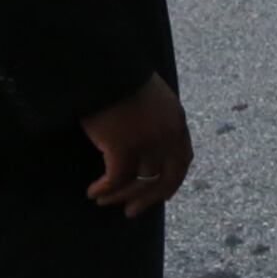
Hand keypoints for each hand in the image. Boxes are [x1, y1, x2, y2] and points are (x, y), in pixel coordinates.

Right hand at [80, 74, 192, 214]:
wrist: (101, 66)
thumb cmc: (117, 76)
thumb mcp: (147, 96)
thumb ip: (152, 117)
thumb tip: (141, 141)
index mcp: (176, 119)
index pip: (183, 159)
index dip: (172, 180)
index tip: (161, 194)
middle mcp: (168, 133)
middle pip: (166, 176)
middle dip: (150, 197)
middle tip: (132, 211)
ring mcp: (148, 141)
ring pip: (139, 181)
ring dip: (120, 194)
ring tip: (104, 199)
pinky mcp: (123, 147)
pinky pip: (117, 179)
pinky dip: (105, 189)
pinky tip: (93, 192)